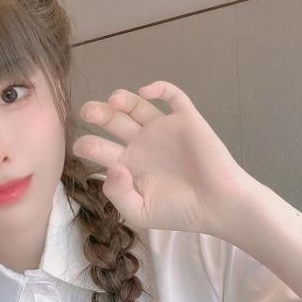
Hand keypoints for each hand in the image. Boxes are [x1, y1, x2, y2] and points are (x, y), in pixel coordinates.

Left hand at [72, 80, 253, 235]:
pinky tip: (145, 92)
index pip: (100, 148)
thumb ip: (119, 194)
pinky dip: (159, 88)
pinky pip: (172, 96)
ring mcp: (162, 130)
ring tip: (113, 102)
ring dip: (121, 99)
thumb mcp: (140, 213)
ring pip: (136, 105)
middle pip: (112, 121)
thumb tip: (112, 168)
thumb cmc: (179, 212)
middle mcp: (141, 144)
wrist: (218, 206)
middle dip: (97, 113)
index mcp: (128, 165)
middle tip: (88, 112)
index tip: (83, 147)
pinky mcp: (185, 120)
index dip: (88, 144)